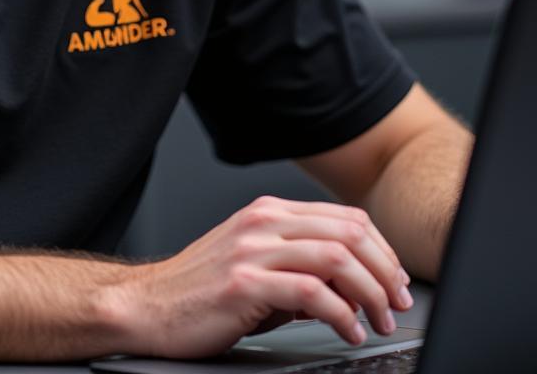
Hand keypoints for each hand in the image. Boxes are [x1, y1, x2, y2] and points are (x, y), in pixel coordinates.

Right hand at [111, 196, 413, 358]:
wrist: (148, 306)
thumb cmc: (200, 291)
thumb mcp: (257, 268)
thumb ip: (301, 269)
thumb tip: (349, 287)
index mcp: (267, 214)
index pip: (345, 218)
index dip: (382, 250)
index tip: (395, 280)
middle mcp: (262, 224)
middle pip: (348, 233)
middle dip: (386, 272)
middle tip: (397, 303)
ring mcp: (252, 251)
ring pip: (336, 258)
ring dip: (370, 294)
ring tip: (377, 320)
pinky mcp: (244, 284)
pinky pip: (310, 293)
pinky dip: (341, 315)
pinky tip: (346, 331)